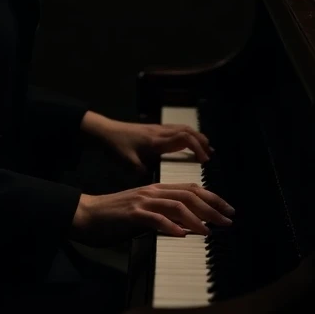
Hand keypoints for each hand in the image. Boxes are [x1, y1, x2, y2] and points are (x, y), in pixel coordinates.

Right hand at [70, 181, 234, 246]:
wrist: (86, 215)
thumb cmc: (114, 217)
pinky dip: (171, 227)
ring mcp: (142, 202)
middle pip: (189, 194)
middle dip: (212, 207)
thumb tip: (186, 228)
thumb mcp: (144, 215)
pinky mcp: (132, 214)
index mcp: (156, 190)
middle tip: (228, 219)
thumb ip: (164, 217)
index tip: (227, 209)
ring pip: (176, 205)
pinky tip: (182, 235)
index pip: (190, 189)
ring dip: (197, 218)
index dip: (211, 197)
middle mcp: (152, 192)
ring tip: (210, 230)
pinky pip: (156, 219)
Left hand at [84, 113, 213, 174]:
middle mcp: (160, 132)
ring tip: (205, 150)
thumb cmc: (115, 146)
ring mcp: (157, 129)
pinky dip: (187, 136)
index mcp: (156, 141)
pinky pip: (176, 129)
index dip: (197, 148)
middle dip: (202, 142)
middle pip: (188, 131)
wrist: (104, 131)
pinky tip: (187, 145)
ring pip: (183, 128)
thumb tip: (155, 185)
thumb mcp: (127, 162)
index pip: (184, 138)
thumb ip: (142, 172)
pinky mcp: (154, 130)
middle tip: (210, 156)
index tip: (205, 161)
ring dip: (196, 137)